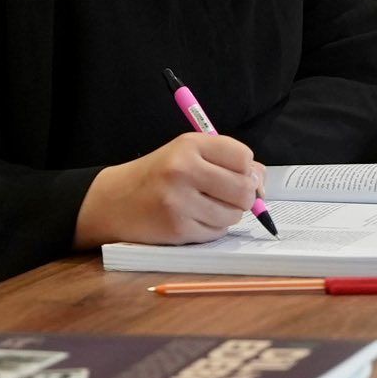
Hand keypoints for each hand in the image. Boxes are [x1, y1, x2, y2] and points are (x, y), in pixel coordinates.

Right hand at [75, 133, 263, 247]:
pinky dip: (213, 228)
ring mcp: (180, 202)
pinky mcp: (177, 229)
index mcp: (189, 145)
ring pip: (233, 214)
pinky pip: (216, 232)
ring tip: (208, 206)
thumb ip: (226, 160)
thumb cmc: (159, 175)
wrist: (115, 201)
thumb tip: (262, 182)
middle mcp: (184, 170)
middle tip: (229, 195)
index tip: (239, 174)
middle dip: (244, 195)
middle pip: (243, 188)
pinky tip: (196, 218)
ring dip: (228, 214)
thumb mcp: (187, 153)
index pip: (242, 156)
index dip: (247, 168)